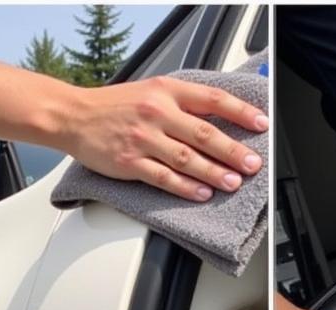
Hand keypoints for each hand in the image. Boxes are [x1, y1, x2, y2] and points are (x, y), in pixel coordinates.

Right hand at [62, 76, 266, 201]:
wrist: (74, 116)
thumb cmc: (115, 106)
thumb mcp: (151, 90)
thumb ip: (183, 102)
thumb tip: (221, 118)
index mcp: (166, 90)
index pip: (212, 99)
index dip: (240, 112)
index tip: (261, 124)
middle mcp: (157, 113)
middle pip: (204, 133)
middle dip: (232, 151)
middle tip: (252, 164)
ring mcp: (144, 139)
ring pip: (187, 158)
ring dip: (214, 172)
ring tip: (233, 182)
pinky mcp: (131, 163)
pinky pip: (164, 178)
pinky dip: (185, 187)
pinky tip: (202, 193)